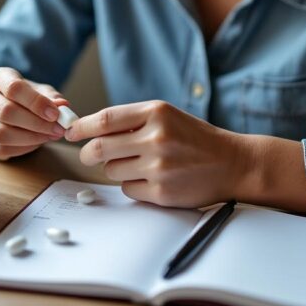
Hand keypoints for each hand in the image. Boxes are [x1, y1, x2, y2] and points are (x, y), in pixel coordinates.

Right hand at [0, 67, 68, 159]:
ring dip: (31, 138)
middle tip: (57, 129)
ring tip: (49, 136)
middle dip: (36, 123)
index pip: (14, 88)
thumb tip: (63, 107)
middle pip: (6, 111)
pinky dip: (25, 148)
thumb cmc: (26, 97)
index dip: (36, 102)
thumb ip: (52, 98)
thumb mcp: (41, 91)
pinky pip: (3, 148)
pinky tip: (37, 142)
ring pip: (2, 134)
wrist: (7, 107)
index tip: (55, 114)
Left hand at [64, 101, 248, 206]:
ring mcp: (159, 167)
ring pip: (111, 170)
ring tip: (138, 164)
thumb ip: (131, 120)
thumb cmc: (196, 138)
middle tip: (88, 154)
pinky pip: (128, 189)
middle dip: (87, 153)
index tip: (71, 132)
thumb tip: (89, 129)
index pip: (105, 119)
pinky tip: (152, 178)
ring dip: (115, 168)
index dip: (81, 127)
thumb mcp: (166, 116)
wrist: (233, 163)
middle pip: (99, 148)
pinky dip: (132, 184)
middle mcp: (157, 138)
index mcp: (157, 112)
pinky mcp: (162, 192)